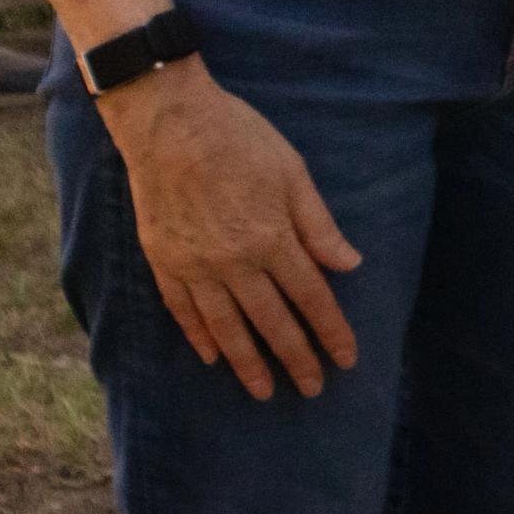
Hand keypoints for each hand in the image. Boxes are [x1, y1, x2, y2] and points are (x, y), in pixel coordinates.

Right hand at [102, 61, 362, 399]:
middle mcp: (234, 263)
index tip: (347, 359)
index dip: (331, 331)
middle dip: (296, 358)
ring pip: (227, 328)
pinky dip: (199, 337)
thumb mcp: (293, 172)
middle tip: (312, 389)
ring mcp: (195, 267)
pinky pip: (184, 311)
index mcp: (272, 239)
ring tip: (263, 391)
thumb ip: (318, 225)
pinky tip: (213, 357)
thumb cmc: (239, 138)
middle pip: (272, 321)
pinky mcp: (164, 261)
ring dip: (248, 363)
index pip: (311, 297)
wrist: (169, 123)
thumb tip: (348, 264)